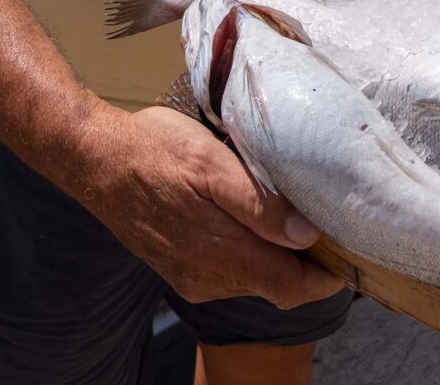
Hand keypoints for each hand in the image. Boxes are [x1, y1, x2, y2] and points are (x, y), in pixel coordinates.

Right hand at [76, 104, 344, 308]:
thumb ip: (258, 204)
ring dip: (276, 254)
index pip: (295, 288)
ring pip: (253, 277)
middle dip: (306, 262)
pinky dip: (248, 250)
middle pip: (278, 284)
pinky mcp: (179, 266)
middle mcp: (210, 277)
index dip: (328, 275)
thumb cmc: (153, 152)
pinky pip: (227, 270)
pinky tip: (248, 217)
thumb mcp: (209, 165)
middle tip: (326, 221)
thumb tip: (305, 236)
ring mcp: (192, 276)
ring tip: (291, 212)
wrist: (92, 159)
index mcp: (224, 255)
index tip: (347, 246)